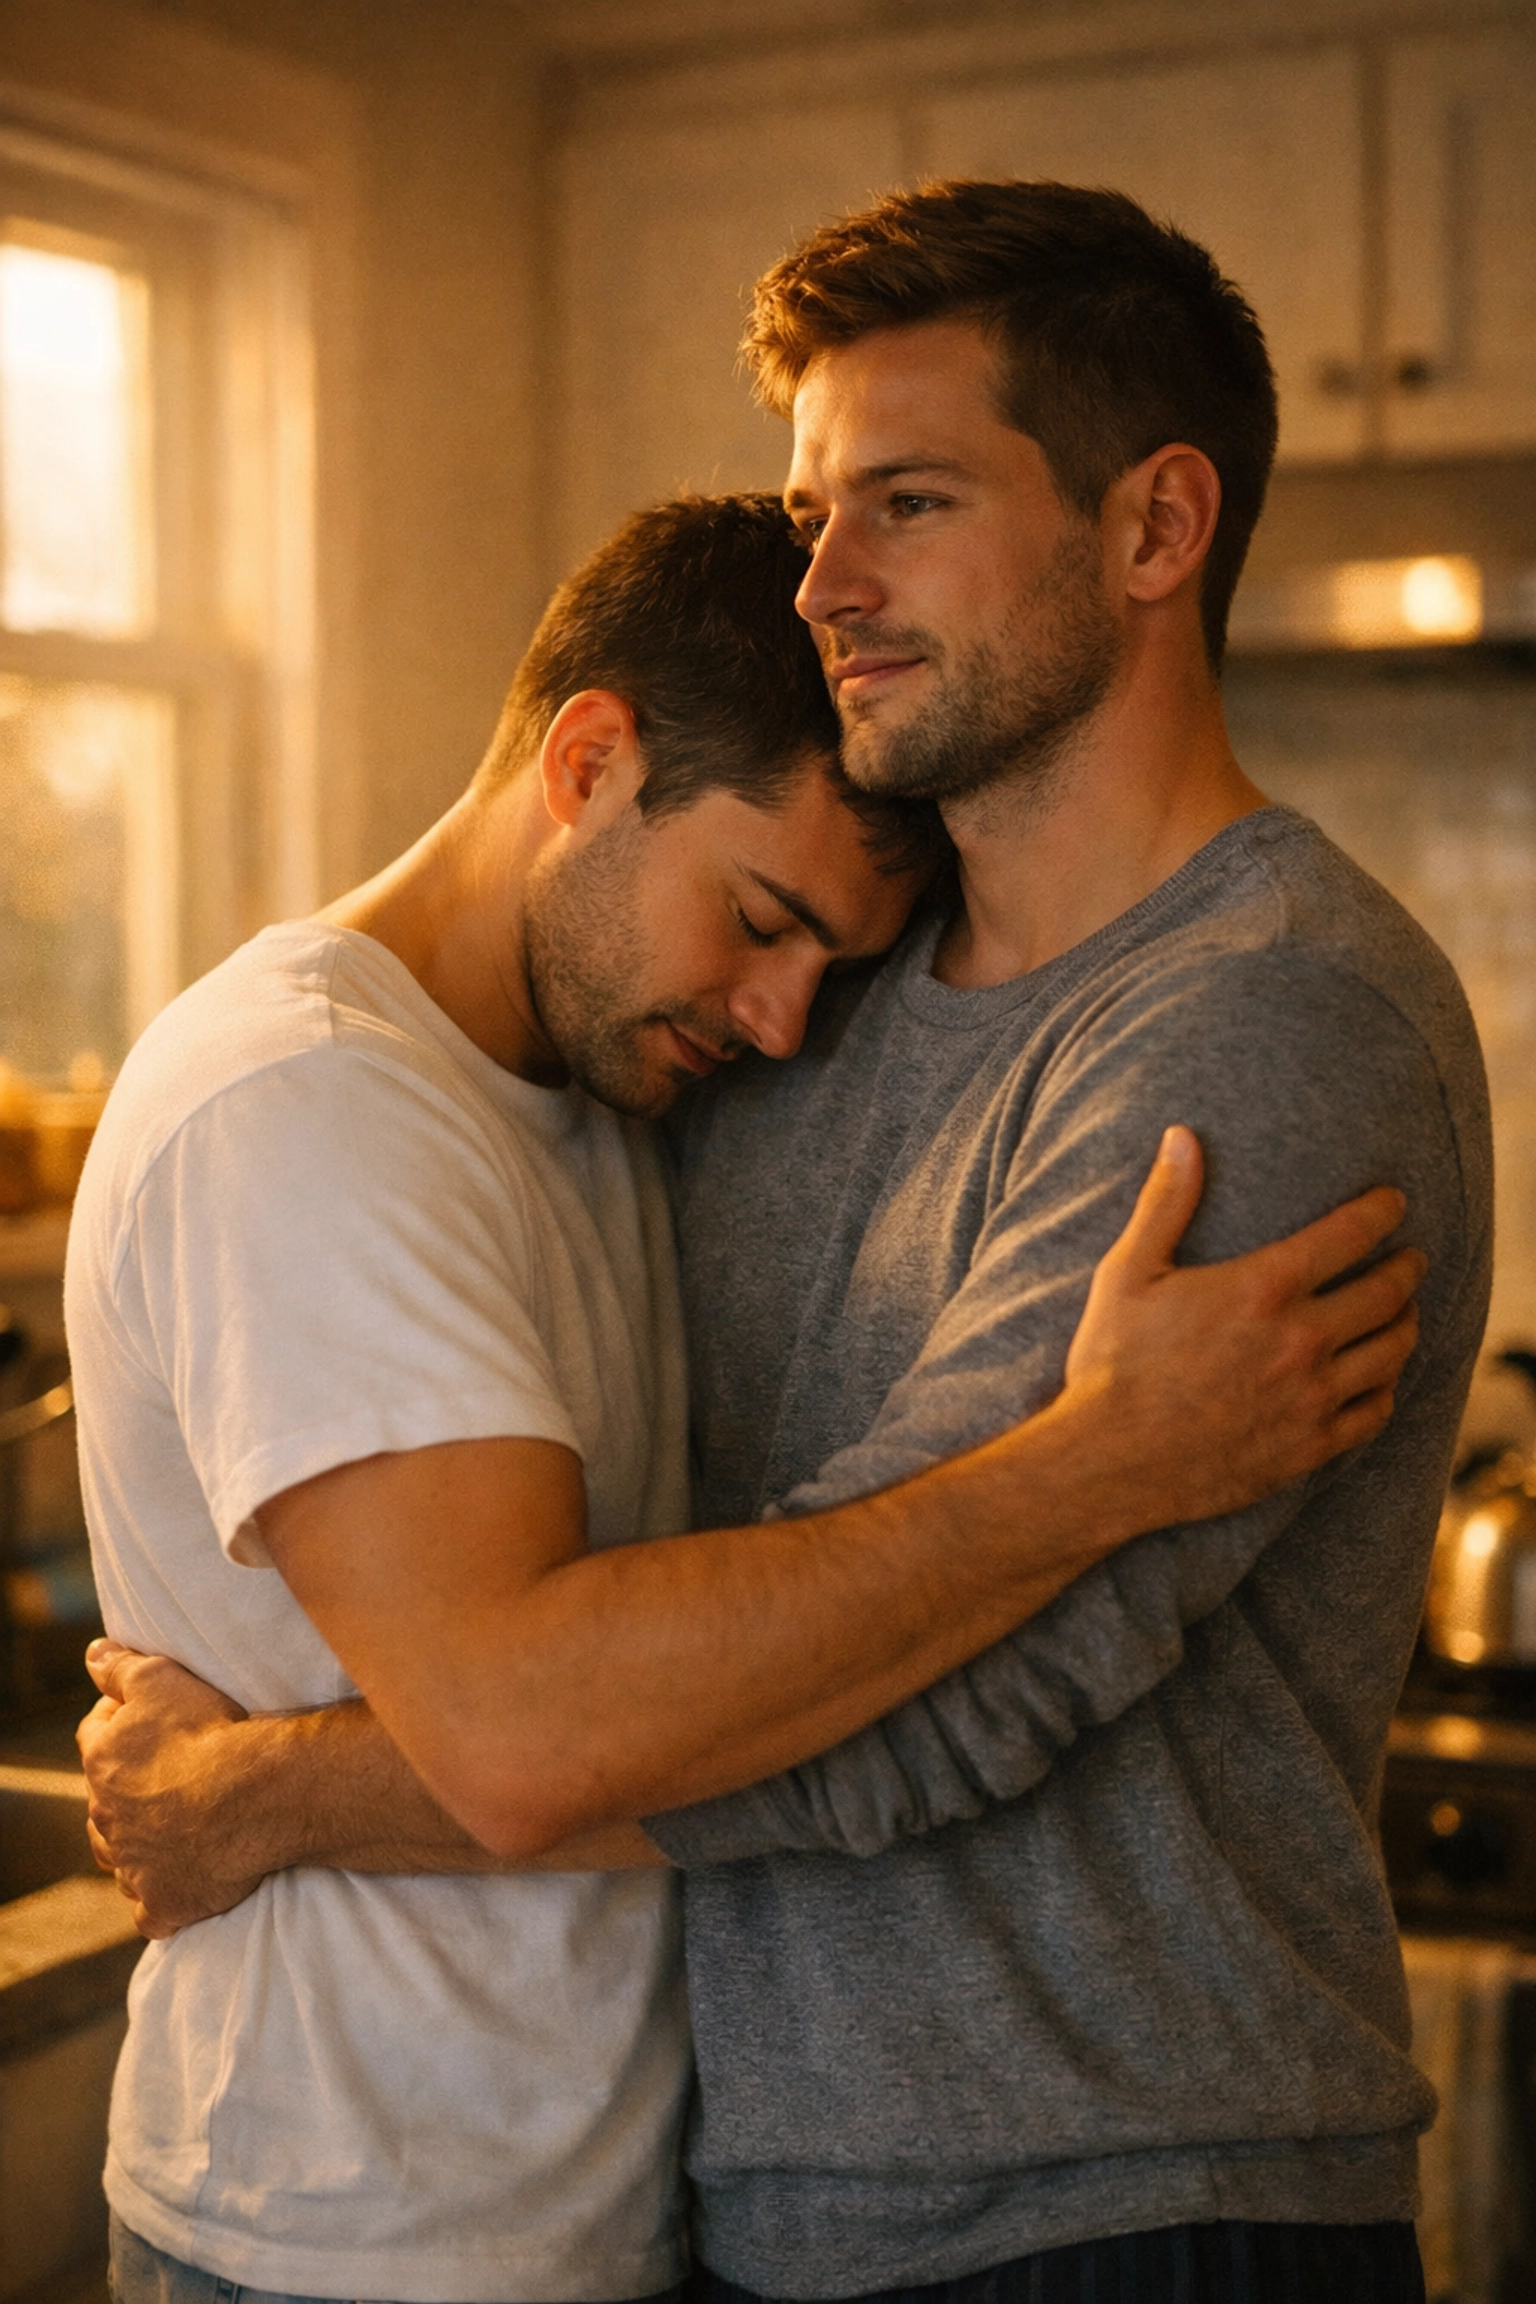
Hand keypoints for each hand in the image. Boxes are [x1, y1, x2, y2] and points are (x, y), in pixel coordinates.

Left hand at [78, 1641, 260, 1938]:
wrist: (255, 1797)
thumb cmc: (209, 1733)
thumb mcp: (162, 1679)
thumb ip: (120, 1667)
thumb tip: (91, 1654)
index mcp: (102, 1765)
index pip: (94, 1737)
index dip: (116, 1722)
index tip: (144, 1718)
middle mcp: (107, 1821)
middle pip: (104, 1804)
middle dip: (125, 1790)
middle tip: (167, 1777)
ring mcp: (134, 1868)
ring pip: (121, 1859)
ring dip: (135, 1846)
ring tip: (169, 1830)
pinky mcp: (164, 1905)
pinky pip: (152, 1908)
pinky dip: (160, 1897)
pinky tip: (178, 1884)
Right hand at [1064, 1125, 1422, 1522]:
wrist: (1108, 1462)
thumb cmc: (1112, 1364)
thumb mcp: (1127, 1272)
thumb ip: (1166, 1202)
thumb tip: (1182, 1136)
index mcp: (1262, 1288)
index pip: (1350, 1234)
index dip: (1383, 1211)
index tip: (1395, 1202)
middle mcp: (1300, 1340)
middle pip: (1387, 1292)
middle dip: (1407, 1267)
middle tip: (1411, 1257)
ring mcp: (1311, 1397)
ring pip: (1392, 1351)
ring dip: (1405, 1324)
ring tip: (1402, 1313)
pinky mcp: (1309, 1446)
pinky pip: (1375, 1412)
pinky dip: (1387, 1388)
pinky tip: (1379, 1379)